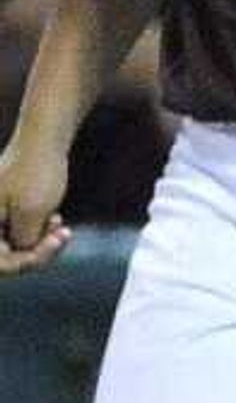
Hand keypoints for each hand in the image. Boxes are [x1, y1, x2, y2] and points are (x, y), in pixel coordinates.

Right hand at [0, 125, 70, 276]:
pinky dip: (38, 231)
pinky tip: (55, 219)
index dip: (27, 262)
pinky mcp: (5, 211)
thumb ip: (23, 242)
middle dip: (37, 251)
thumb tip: (21, 253)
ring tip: (59, 225)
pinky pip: (19, 233)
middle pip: (7, 257)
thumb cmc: (36, 173)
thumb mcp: (32, 213)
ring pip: (16, 246)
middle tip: (62, 235)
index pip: (0, 263)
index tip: (53, 243)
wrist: (44, 139)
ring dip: (40, 241)